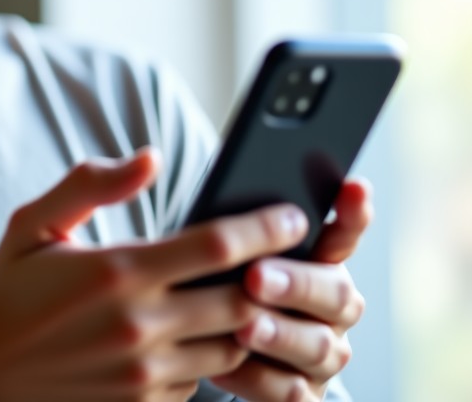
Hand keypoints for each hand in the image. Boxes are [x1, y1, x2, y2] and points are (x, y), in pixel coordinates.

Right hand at [0, 150, 310, 401]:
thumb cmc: (10, 288)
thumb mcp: (36, 222)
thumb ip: (94, 183)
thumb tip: (151, 158)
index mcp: (117, 270)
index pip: (216, 245)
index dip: (264, 228)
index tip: (292, 215)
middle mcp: (140, 324)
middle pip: (240, 298)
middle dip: (275, 275)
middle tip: (293, 253)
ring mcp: (146, 372)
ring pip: (232, 344)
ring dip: (249, 317)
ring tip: (254, 289)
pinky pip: (204, 379)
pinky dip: (213, 353)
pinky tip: (202, 330)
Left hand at [210, 179, 372, 400]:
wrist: (214, 348)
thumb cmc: (224, 282)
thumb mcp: (231, 253)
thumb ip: (242, 233)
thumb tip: (231, 208)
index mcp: (321, 262)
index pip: (344, 233)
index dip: (352, 214)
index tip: (353, 186)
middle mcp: (334, 307)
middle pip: (334, 295)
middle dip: (295, 284)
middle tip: (255, 276)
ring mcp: (324, 353)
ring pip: (316, 346)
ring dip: (279, 335)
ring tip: (243, 326)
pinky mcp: (306, 395)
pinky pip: (291, 392)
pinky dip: (257, 379)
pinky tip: (226, 366)